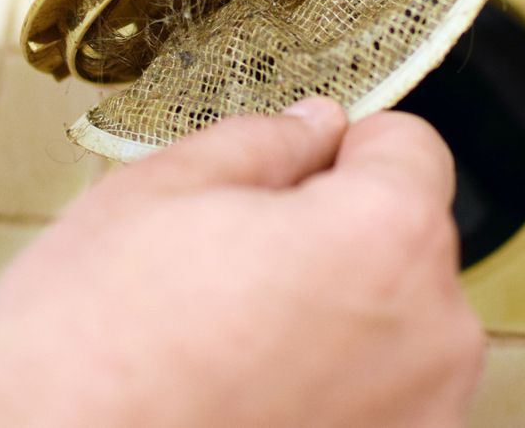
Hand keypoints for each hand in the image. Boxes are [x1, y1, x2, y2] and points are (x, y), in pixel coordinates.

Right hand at [0, 99, 484, 427]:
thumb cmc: (89, 363)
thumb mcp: (158, 197)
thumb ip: (264, 142)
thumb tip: (314, 125)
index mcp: (389, 235)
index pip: (412, 148)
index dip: (349, 148)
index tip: (305, 172)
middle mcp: (435, 329)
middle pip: (408, 238)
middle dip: (342, 235)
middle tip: (248, 266)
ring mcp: (427, 409)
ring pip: (399, 320)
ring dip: (344, 315)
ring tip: (245, 343)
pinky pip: (390, 390)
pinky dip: (344, 384)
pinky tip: (264, 395)